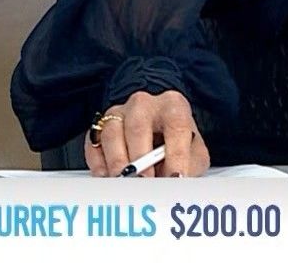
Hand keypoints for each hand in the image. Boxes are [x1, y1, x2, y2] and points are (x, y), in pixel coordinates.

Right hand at [84, 89, 211, 176]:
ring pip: (112, 132)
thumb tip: (179, 183)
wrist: (156, 131)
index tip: (175, 177)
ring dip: (118, 161)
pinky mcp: (99, 126)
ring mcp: (119, 113)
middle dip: (140, 157)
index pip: (177, 124)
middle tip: (145, 182)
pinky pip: (93, 142)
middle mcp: (144, 105)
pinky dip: (98, 162)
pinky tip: (107, 177)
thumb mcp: (194, 152)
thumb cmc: (176, 142)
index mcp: (173, 106)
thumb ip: (190, 166)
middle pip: (138, 126)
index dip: (177, 153)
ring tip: (125, 182)